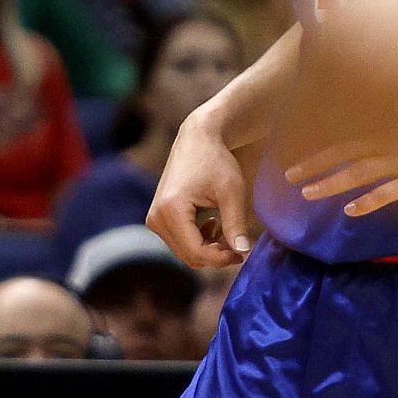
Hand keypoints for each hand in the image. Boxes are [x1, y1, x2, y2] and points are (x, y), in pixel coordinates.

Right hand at [147, 113, 254, 267]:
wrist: (198, 139)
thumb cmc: (217, 161)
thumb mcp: (232, 192)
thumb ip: (235, 224)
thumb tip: (242, 251)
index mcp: (171, 210)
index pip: (195, 251)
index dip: (221, 258)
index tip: (242, 254)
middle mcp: (156, 217)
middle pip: (188, 255)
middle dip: (215, 255)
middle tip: (240, 246)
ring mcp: (154, 218)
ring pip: (184, 251)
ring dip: (208, 248)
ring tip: (229, 232)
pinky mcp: (158, 217)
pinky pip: (179, 241)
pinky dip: (199, 240)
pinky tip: (215, 225)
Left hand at [286, 108, 397, 216]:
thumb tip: (378, 129)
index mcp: (394, 126)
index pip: (352, 135)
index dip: (325, 145)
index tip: (302, 154)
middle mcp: (394, 141)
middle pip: (347, 152)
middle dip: (317, 164)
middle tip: (291, 176)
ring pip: (360, 171)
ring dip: (332, 182)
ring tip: (309, 193)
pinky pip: (387, 192)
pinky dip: (367, 201)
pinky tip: (350, 211)